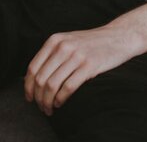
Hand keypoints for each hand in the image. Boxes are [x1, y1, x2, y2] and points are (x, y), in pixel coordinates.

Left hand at [24, 26, 138, 115]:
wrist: (118, 37)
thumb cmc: (92, 43)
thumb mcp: (68, 41)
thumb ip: (53, 54)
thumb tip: (34, 78)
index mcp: (55, 40)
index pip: (33, 67)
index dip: (28, 86)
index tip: (29, 98)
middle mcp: (63, 47)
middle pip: (41, 78)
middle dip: (38, 97)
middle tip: (41, 107)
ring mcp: (76, 56)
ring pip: (52, 85)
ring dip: (48, 101)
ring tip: (50, 108)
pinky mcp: (89, 66)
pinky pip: (68, 87)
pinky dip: (61, 99)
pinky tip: (60, 103)